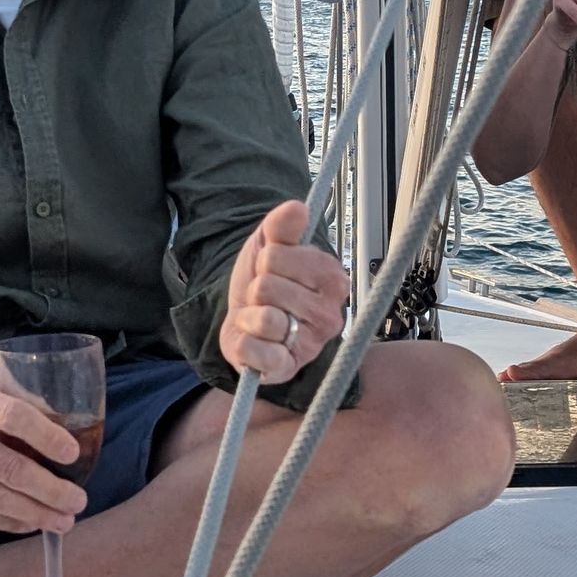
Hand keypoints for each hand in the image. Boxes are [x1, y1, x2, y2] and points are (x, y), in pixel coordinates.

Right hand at [0, 370, 86, 533]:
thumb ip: (7, 393)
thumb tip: (58, 410)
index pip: (11, 416)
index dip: (45, 435)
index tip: (73, 452)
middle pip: (8, 468)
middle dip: (49, 489)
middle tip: (78, 500)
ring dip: (36, 514)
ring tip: (64, 521)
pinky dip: (9, 522)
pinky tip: (32, 524)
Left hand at [225, 199, 348, 385]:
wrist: (244, 320)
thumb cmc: (265, 284)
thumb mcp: (268, 247)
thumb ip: (282, 226)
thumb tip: (297, 208)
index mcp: (332, 280)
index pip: (280, 256)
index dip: (266, 260)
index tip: (272, 269)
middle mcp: (329, 315)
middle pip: (267, 286)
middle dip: (256, 290)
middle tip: (265, 298)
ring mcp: (311, 345)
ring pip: (263, 318)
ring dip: (249, 315)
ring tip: (259, 318)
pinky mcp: (287, 369)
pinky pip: (254, 351)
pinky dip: (244, 343)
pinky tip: (254, 340)